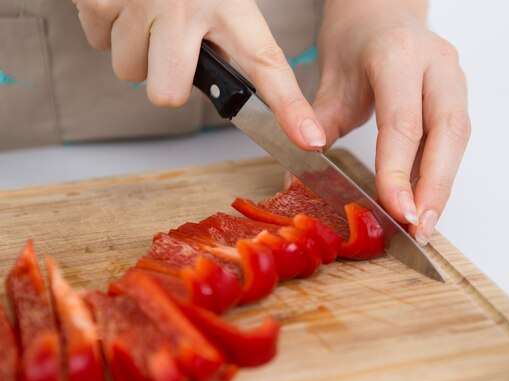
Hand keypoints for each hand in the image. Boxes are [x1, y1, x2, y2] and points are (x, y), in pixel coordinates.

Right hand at [72, 0, 326, 149]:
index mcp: (231, 6)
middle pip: (169, 94)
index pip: (266, 65)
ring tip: (150, 16)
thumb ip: (233, 38)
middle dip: (168, 79)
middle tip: (174, 47)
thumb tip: (244, 87)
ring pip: (131, 71)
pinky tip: (128, 5)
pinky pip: (101, 44)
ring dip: (138, 51)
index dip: (289, 109)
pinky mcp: (101, 1)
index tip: (308, 139)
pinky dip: (111, 29)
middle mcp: (186, 9)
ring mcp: (142, 5)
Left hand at [314, 0, 470, 244]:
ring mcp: (453, 76)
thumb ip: (318, 126)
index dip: (399, 170)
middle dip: (435, 186)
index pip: (403, 121)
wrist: (381, 10)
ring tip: (424, 222)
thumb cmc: (355, 39)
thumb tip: (298, 177)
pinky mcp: (458, 91)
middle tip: (419, 228)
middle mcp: (434, 64)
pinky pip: (456, 136)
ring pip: (459, 136)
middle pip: (447, 132)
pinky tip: (426, 197)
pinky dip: (442, 170)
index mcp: (396, 55)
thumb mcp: (330, 79)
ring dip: (443, 183)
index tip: (395, 209)